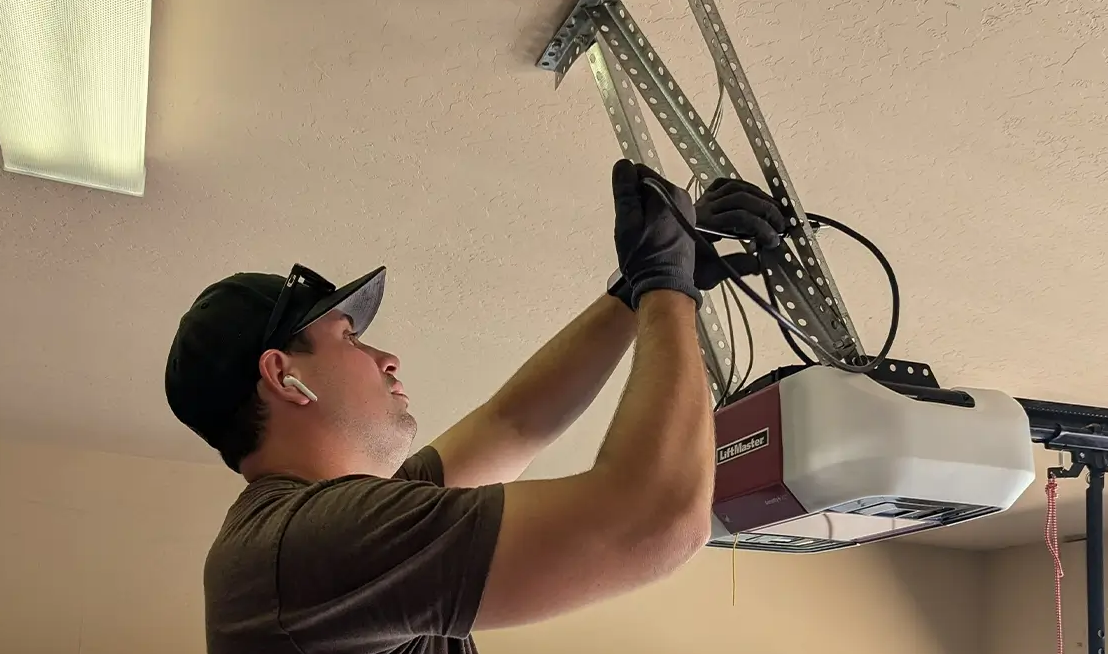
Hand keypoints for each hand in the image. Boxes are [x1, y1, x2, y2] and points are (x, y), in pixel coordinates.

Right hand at [611, 160, 699, 308]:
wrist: (665, 287)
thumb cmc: (645, 258)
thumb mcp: (627, 222)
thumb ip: (625, 191)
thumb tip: (622, 165)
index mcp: (669, 192)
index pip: (639, 172)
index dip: (626, 191)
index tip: (627, 213)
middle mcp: (683, 198)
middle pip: (648, 187)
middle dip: (636, 203)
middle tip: (633, 228)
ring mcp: (687, 212)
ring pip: (655, 201)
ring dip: (644, 214)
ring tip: (642, 237)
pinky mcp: (686, 225)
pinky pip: (664, 214)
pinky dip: (653, 223)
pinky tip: (651, 241)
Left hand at [693, 178, 787, 289]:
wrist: (662, 264)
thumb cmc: (684, 272)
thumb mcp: (709, 275)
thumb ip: (735, 267)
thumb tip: (759, 263)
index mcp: (703, 227)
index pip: (739, 217)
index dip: (760, 226)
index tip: (773, 240)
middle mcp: (702, 209)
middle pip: (740, 198)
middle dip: (765, 210)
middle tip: (780, 225)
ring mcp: (702, 201)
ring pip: (735, 188)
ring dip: (759, 197)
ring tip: (775, 211)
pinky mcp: (703, 199)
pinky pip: (725, 184)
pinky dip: (743, 187)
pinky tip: (756, 196)